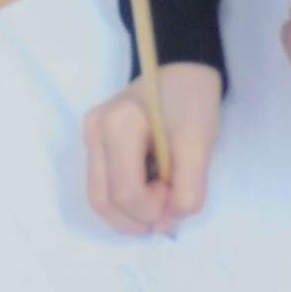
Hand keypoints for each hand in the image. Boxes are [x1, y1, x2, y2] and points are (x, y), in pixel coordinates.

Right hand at [83, 62, 222, 234]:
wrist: (183, 69)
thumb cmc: (192, 101)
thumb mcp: (200, 146)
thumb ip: (187, 191)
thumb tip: (167, 222)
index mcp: (116, 126)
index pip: (125, 192)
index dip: (153, 209)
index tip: (178, 194)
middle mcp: (94, 132)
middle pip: (103, 201)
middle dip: (138, 218)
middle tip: (169, 209)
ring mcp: (90, 137)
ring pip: (99, 198)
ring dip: (131, 214)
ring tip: (160, 201)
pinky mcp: (95, 142)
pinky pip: (104, 186)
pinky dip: (127, 201)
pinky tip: (149, 191)